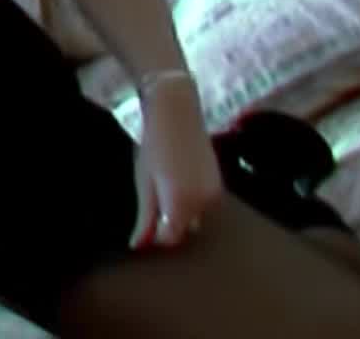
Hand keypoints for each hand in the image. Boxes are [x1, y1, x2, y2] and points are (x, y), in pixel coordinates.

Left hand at [130, 106, 226, 253]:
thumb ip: (145, 218)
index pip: (170, 238)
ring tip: (166, 186)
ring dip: (181, 213)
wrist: (177, 112)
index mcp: (181, 203)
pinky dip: (192, 202)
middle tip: (154, 200)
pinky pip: (204, 206)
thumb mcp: (144, 183)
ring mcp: (215, 194)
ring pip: (195, 219)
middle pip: (184, 230)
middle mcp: (203, 203)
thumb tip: (139, 246)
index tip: (146, 221)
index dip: (156, 234)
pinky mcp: (220, 185)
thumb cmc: (154, 144)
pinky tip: (180, 180)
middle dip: (169, 223)